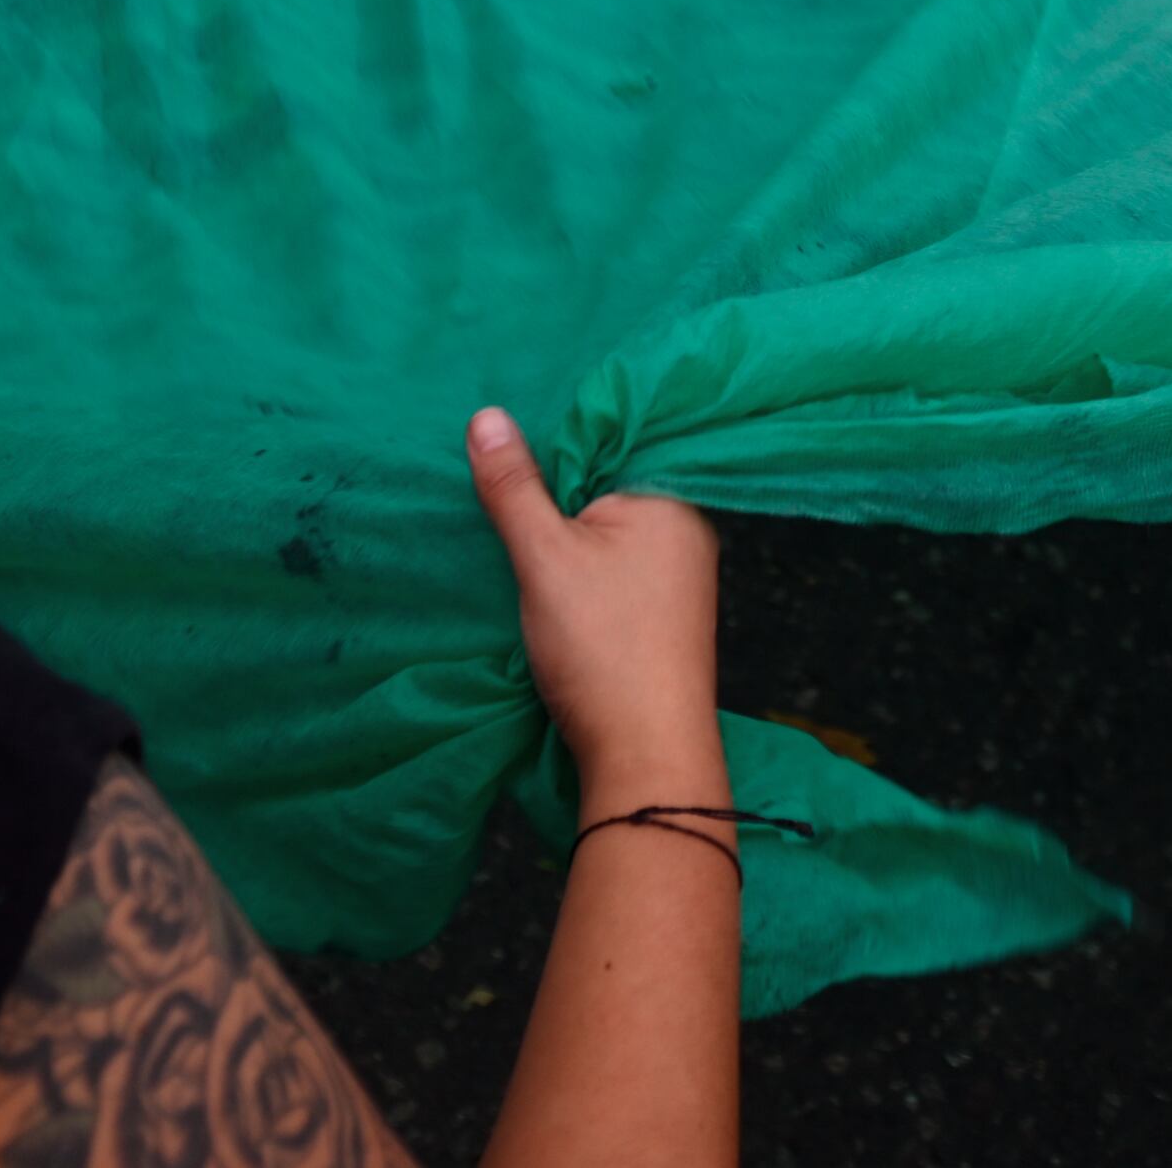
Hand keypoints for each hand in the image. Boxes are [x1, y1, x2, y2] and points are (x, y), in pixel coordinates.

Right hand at [465, 407, 719, 791]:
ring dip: (561, 531)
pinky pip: (611, 567)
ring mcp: (676, 575)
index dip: (555, 433)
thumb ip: (514, 487)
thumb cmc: (602, 647)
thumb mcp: (545, 557)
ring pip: (604, 531)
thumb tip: (487, 416)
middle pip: (605, 486)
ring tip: (505, 516)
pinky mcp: (658, 613)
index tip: (503, 427)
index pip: (611, 438)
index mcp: (671, 498)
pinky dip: (576, 565)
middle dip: (554, 485)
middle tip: (490, 467)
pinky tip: (539, 569)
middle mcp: (684, 529)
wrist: (645, 755)